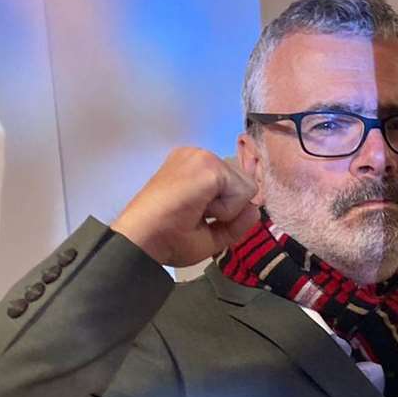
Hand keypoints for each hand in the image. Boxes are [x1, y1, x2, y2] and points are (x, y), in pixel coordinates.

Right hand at [109, 148, 258, 267]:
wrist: (142, 241)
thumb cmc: (167, 240)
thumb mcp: (211, 234)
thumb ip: (237, 221)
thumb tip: (255, 208)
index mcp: (193, 168)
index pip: (233, 183)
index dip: (228, 207)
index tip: (201, 216)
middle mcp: (197, 155)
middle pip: (244, 184)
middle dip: (229, 209)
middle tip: (195, 217)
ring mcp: (202, 156)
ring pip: (246, 188)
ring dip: (227, 210)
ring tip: (195, 213)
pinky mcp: (208, 164)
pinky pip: (243, 192)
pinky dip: (227, 210)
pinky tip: (200, 210)